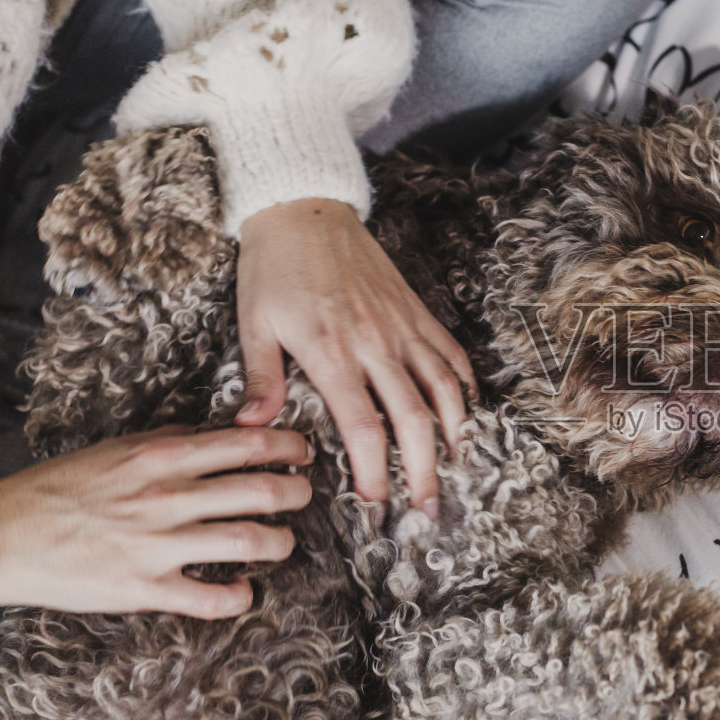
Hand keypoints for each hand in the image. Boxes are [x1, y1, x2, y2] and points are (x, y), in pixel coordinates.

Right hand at [0, 426, 313, 617]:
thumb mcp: (115, 448)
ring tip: (284, 543)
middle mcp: (167, 498)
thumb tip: (211, 433)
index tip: (304, 452)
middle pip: (260, 491)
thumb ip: (168, 439)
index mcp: (160, 457)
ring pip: (248, 542)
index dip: (289, 447)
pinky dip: (239, 597)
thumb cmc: (58, 489)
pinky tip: (245, 592)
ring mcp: (158, 545)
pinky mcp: (143, 589)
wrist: (0, 534)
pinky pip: (210, 597)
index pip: (247, 444)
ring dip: (280, 543)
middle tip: (304, 495)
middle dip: (296, 493)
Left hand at [235, 198, 473, 513]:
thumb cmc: (273, 268)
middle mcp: (376, 343)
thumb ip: (261, 378)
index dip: (374, 474)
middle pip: (414, 420)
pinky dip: (464, 387)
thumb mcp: (254, 323)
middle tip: (426, 509)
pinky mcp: (416, 311)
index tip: (375, 507)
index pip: (363, 428)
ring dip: (455, 435)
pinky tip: (464, 412)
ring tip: (455, 469)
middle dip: (424, 472)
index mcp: (332, 352)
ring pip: (444, 390)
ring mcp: (402, 326)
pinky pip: (451, 354)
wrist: (304, 209)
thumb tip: (255, 427)